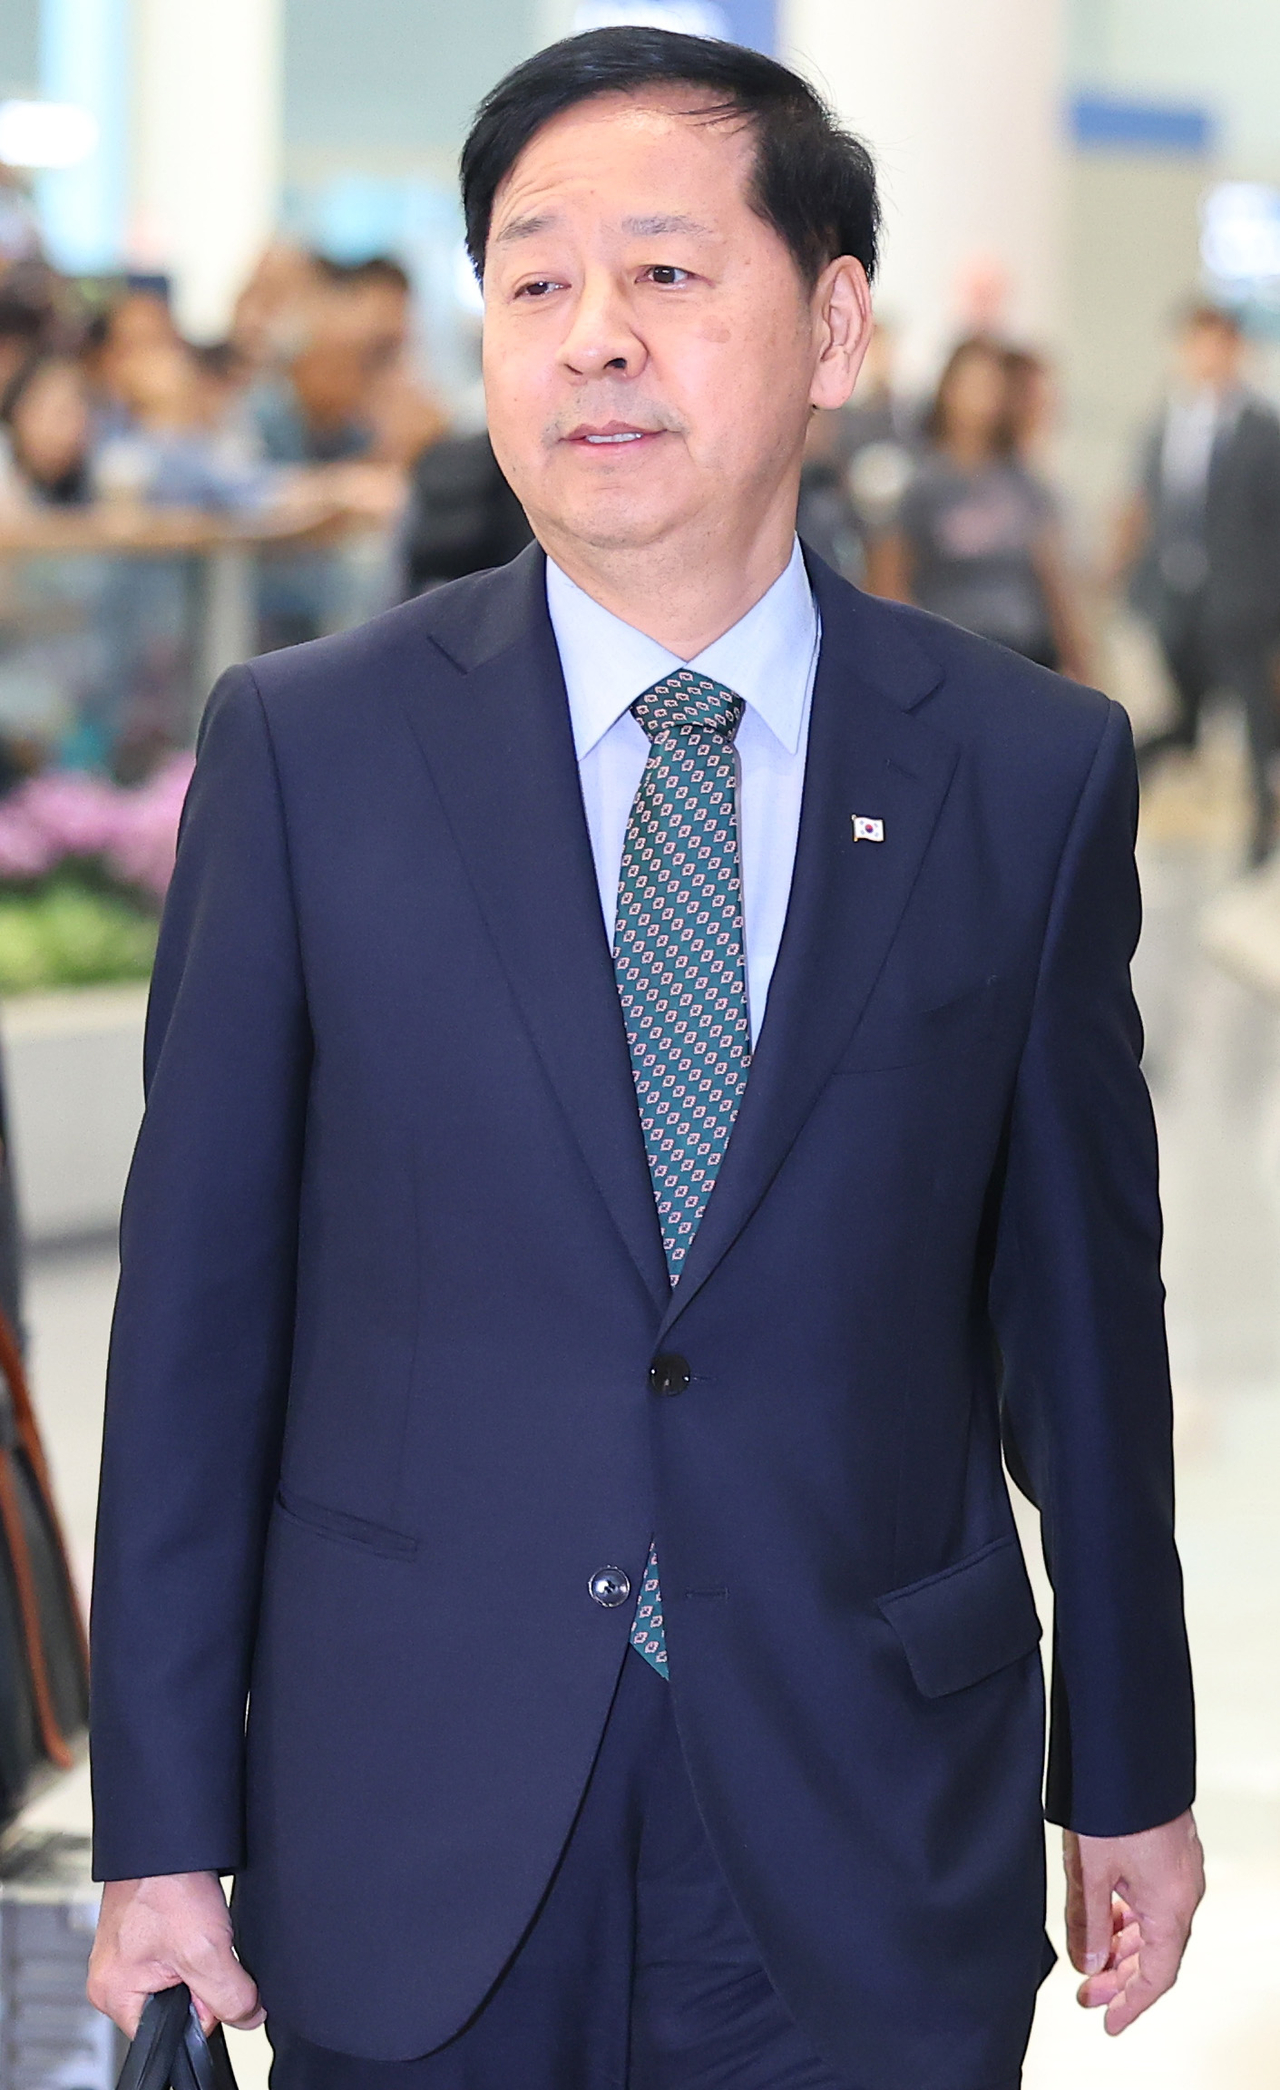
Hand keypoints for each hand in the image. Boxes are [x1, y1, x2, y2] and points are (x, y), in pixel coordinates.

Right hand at [89, 1871, 263, 2037]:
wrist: (164, 1836)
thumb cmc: (166, 1883)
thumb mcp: (206, 1949)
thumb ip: (230, 1995)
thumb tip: (249, 2018)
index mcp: (114, 1996)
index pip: (170, 2035)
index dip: (203, 2011)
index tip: (208, 1976)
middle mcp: (114, 1980)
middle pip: (177, 2009)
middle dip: (201, 1983)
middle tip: (200, 1943)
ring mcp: (128, 1956)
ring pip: (182, 1981)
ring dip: (200, 1959)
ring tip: (195, 1926)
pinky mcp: (143, 1936)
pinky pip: (178, 1958)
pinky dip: (194, 1942)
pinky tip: (194, 1919)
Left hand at [1064, 1809, 1203, 2033]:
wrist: (1130, 1752)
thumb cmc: (1115, 1805)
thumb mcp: (1089, 1872)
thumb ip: (1088, 1922)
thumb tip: (1087, 1963)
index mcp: (1170, 1906)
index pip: (1157, 1975)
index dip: (1132, 2003)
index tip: (1110, 2021)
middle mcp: (1183, 1892)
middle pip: (1156, 1952)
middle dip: (1120, 1977)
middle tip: (1088, 1993)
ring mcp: (1179, 1870)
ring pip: (1154, 1925)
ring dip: (1123, 1945)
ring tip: (1090, 1956)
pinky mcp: (1169, 1850)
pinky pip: (1152, 1900)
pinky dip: (1129, 1916)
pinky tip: (1105, 1915)